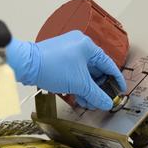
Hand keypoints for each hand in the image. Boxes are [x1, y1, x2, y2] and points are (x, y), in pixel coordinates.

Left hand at [6, 32, 124, 109]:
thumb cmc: (51, 66)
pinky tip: (79, 97)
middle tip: (102, 100)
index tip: (120, 90)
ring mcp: (67, 51)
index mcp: (87, 45)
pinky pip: (73, 72)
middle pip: (95, 69)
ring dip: (87, 88)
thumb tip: (107, 103)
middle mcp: (78, 45)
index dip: (116, 79)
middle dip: (98, 88)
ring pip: (83, 72)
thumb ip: (96, 94)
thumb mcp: (79, 84)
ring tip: (89, 103)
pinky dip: (77, 84)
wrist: (26, 65)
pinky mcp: (58, 58)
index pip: (108, 64)